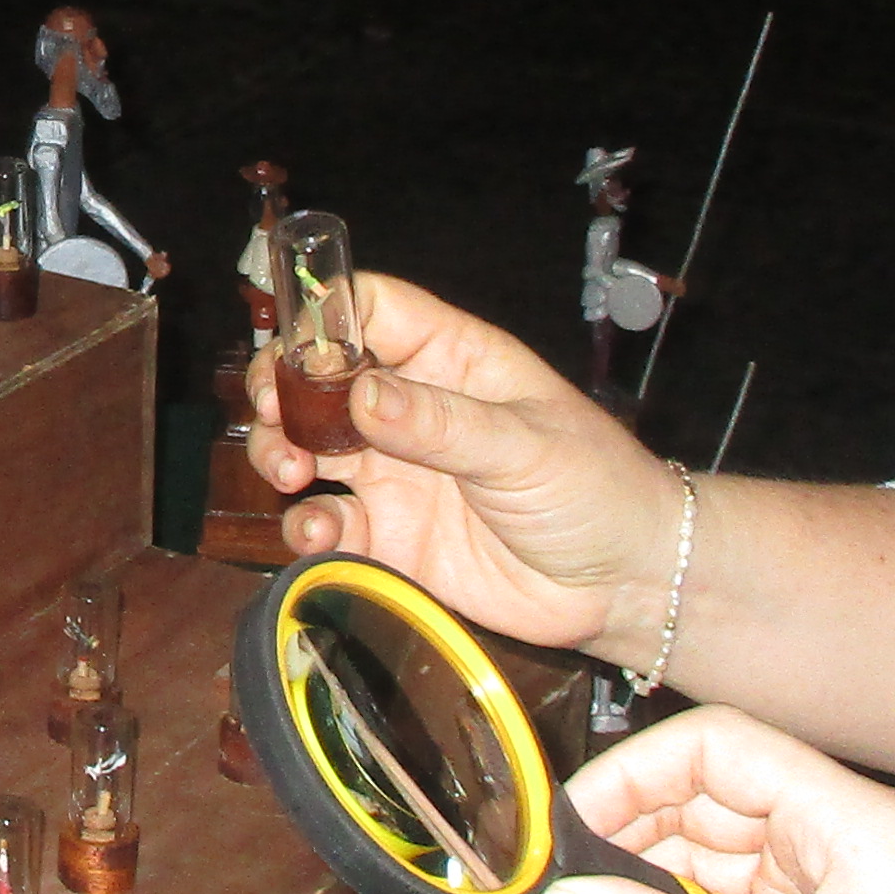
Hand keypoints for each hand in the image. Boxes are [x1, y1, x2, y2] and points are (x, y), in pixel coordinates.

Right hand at [248, 268, 680, 661]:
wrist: (622, 584)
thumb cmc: (594, 489)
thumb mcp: (525, 446)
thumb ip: (441, 423)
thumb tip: (360, 395)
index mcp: (451, 360)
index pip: (370, 309)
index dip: (321, 315)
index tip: (292, 346)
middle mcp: (411, 409)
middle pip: (317, 378)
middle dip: (282, 389)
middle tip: (272, 413)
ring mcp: (395, 473)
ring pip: (306, 446)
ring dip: (281, 452)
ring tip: (291, 472)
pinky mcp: (388, 538)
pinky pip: (326, 521)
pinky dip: (306, 524)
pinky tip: (318, 531)